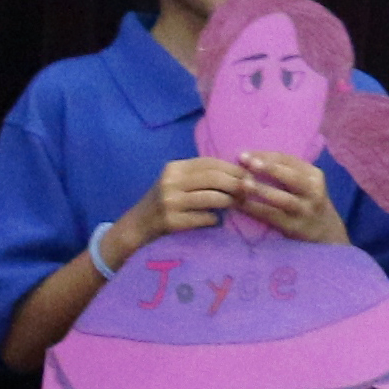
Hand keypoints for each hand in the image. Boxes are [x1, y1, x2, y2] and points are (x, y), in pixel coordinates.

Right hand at [121, 155, 245, 247]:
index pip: (210, 163)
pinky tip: (216, 220)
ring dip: (230, 201)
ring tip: (237, 204)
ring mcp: (170, 202)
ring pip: (212, 197)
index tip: (250, 175)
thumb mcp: (178, 182)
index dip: (233, 168)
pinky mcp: (172, 221)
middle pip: (214, 178)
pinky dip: (215, 219)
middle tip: (250, 191)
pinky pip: (205, 218)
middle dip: (237, 184)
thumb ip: (201, 175)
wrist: (138, 225)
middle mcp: (170, 181)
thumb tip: (240, 173)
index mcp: (174, 168)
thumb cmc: (165, 202)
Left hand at [235, 151, 345, 244]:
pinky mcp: (294, 227)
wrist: (326, 230)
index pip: (289, 160)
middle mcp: (313, 192)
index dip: (265, 156)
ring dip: (262, 190)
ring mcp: (305, 211)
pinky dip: (255, 209)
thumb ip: (284, 170)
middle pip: (292, 177)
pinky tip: (240, 204)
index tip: (243, 155)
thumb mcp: (305, 182)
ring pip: (284, 199)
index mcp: (314, 175)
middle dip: (269, 168)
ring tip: (243, 184)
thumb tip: (248, 158)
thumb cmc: (306, 200)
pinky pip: (273, 216)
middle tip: (247, 162)